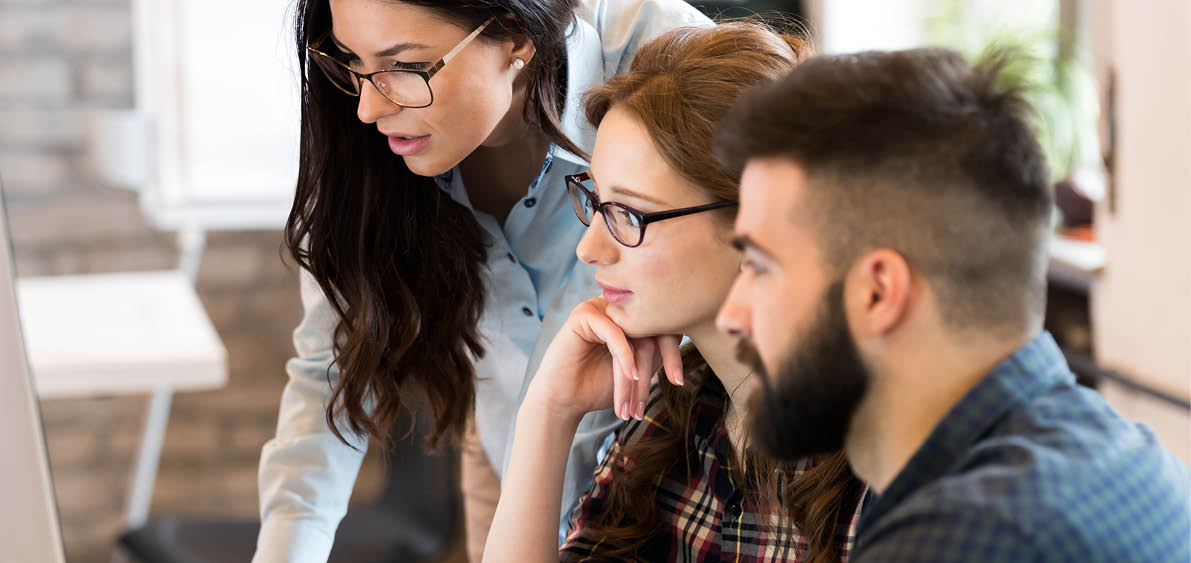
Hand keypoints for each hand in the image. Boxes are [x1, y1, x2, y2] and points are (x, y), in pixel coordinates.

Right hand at [528, 297, 683, 421]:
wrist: (564, 402)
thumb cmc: (597, 388)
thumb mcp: (637, 370)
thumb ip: (655, 353)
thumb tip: (683, 338)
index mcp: (627, 318)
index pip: (660, 326)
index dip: (674, 353)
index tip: (679, 382)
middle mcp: (614, 308)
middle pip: (650, 327)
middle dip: (662, 361)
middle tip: (669, 387)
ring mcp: (599, 308)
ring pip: (633, 332)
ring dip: (639, 368)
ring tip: (638, 397)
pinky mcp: (583, 314)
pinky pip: (614, 331)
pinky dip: (624, 356)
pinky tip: (630, 375)